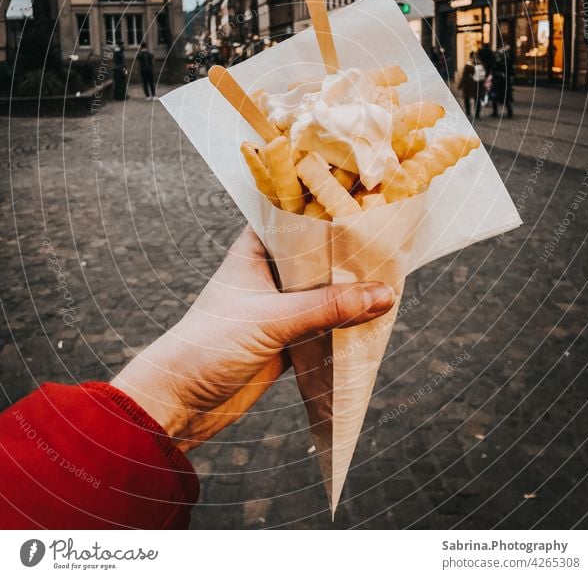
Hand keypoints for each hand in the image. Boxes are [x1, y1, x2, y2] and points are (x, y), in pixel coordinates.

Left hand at [112, 226, 393, 449]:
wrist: (178, 402)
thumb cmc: (210, 344)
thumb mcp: (273, 319)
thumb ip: (328, 307)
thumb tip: (384, 294)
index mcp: (255, 248)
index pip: (299, 217)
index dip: (331, 209)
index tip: (371, 201)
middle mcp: (269, 271)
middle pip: (319, 257)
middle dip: (351, 256)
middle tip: (393, 244)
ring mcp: (279, 305)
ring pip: (326, 292)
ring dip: (352, 292)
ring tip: (394, 279)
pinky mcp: (287, 337)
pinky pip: (326, 324)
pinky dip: (347, 323)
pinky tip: (375, 318)